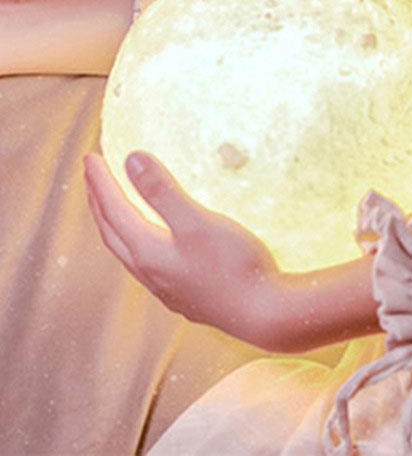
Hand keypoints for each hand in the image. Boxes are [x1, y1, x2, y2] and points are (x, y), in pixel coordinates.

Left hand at [83, 150, 281, 343]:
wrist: (263, 313)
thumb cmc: (233, 264)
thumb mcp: (197, 221)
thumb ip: (162, 191)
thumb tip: (131, 159)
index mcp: (147, 252)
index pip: (113, 210)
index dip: (101, 182)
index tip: (90, 157)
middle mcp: (150, 273)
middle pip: (112, 233)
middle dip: (99, 202)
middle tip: (93, 177)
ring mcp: (167, 288)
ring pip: (127, 252)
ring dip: (115, 225)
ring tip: (115, 208)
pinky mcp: (185, 296)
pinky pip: (146, 265)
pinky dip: (137, 243)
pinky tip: (154, 245)